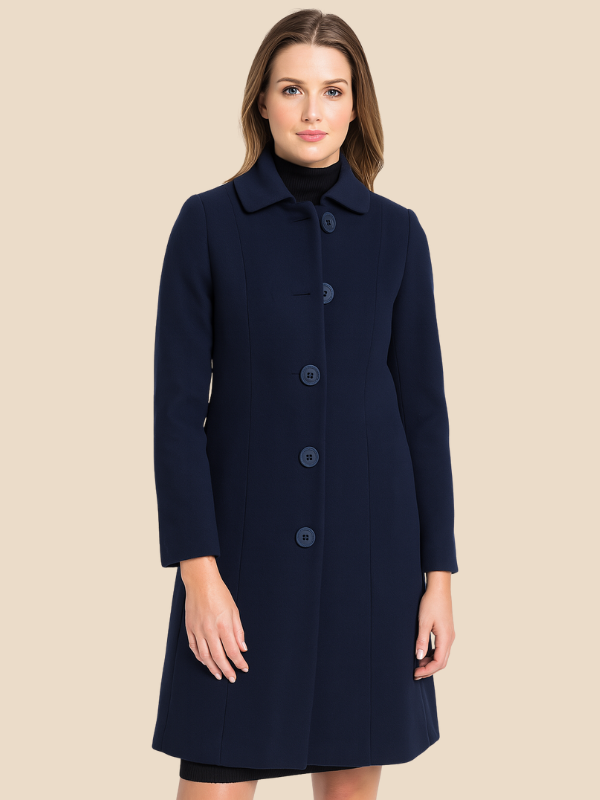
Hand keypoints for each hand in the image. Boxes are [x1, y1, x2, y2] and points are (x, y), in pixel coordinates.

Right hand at [180, 556, 248, 681]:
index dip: (239, 662)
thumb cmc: (219, 593)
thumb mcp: (234, 611)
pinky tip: (205, 661)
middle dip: (227, 670)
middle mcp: (209, 631)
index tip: (244, 668)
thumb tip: (242, 648)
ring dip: (212, 667)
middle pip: (219, 657)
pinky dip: (200, 657)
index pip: (233, 651)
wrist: (200, 582)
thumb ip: (238, 631)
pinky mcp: (190, 628)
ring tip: (219, 674)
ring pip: (205, 656)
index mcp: (223, 626)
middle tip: (232, 678)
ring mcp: (198, 630)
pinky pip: (194, 647)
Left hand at [414, 571, 454, 679]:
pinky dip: (433, 654)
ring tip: (417, 665)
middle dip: (429, 669)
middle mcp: (450, 638)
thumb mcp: (423, 622)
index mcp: (445, 638)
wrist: (439, 588)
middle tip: (416, 673)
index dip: (427, 670)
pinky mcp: (446, 631)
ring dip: (431, 662)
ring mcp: (449, 635)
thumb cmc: (431, 603)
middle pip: (442, 662)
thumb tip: (419, 658)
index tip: (416, 673)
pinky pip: (441, 648)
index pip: (439, 662)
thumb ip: (422, 641)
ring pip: (442, 655)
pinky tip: (423, 653)